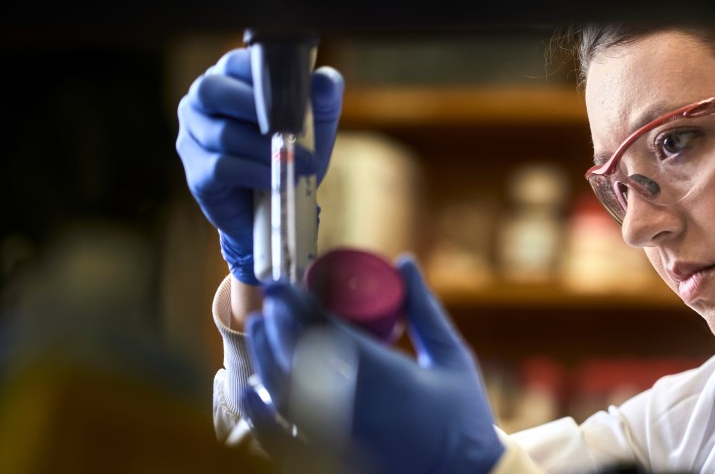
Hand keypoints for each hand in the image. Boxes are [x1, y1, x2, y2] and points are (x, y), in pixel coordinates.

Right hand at [175, 48, 343, 284]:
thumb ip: (323, 96)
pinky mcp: (196, 173)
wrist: (281, 205)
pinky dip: (254, 173)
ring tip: (297, 163)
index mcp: (228, 79)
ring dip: (264, 149)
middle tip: (291, 127)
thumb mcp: (316, 122)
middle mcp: (201, 103)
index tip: (292, 94)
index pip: (234, 62)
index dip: (261, 76)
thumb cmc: (293, 150)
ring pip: (222, 133)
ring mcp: (193, 138)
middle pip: (212, 90)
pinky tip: (274, 179)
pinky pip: (221, 167)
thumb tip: (325, 80)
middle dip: (255, 108)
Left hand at [242, 255, 504, 473]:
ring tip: (260, 327)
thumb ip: (424, 309)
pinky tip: (251, 389)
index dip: (296, 304)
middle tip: (271, 299)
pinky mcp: (330, 461)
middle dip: (277, 325)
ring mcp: (339, 439)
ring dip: (266, 358)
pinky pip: (282, 440)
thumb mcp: (452, 357)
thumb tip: (404, 260)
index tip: (279, 283)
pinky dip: (261, 415)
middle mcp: (356, 409)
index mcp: (389, 378)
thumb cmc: (463, 417)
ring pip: (283, 396)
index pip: (327, 333)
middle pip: (296, 360)